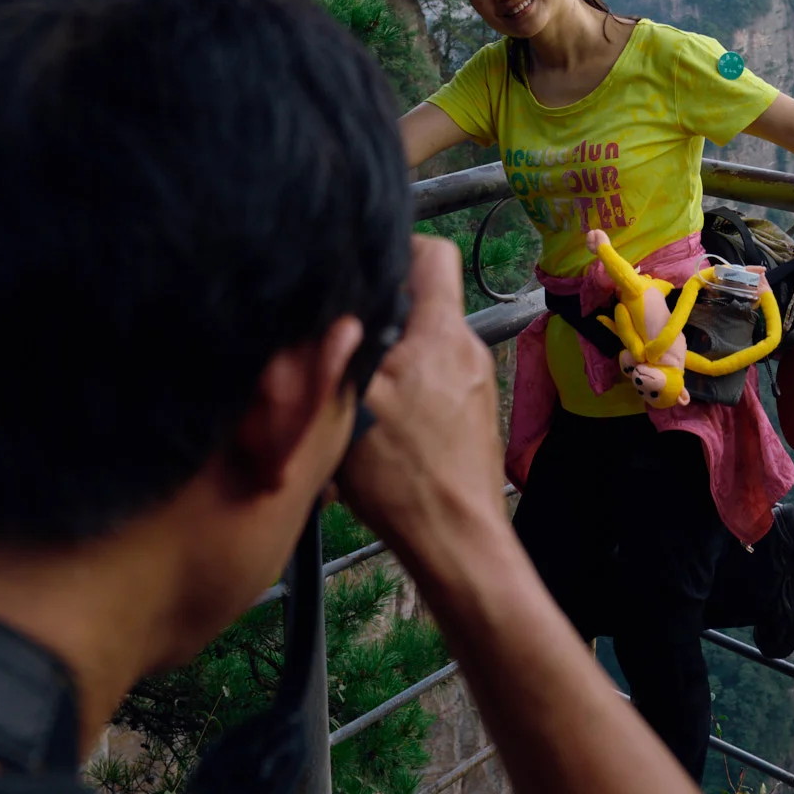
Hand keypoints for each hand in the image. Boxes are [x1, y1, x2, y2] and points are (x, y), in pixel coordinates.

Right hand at [339, 235, 505, 556]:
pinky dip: (395, 410)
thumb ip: (338, 348)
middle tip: (331, 351)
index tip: (356, 272)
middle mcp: (467, 350)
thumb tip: (319, 314)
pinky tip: (365, 448)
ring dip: (379, 377)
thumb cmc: (405, 473)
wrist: (457, 543)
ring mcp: (474, 387)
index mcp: (442, 331)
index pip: (431, 253)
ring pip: (415, 359)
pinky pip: (426, 397)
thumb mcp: (352, 400)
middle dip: (371, 327)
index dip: (393, 250)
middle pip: (415, 311)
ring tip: (343, 411)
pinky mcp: (471, 421)